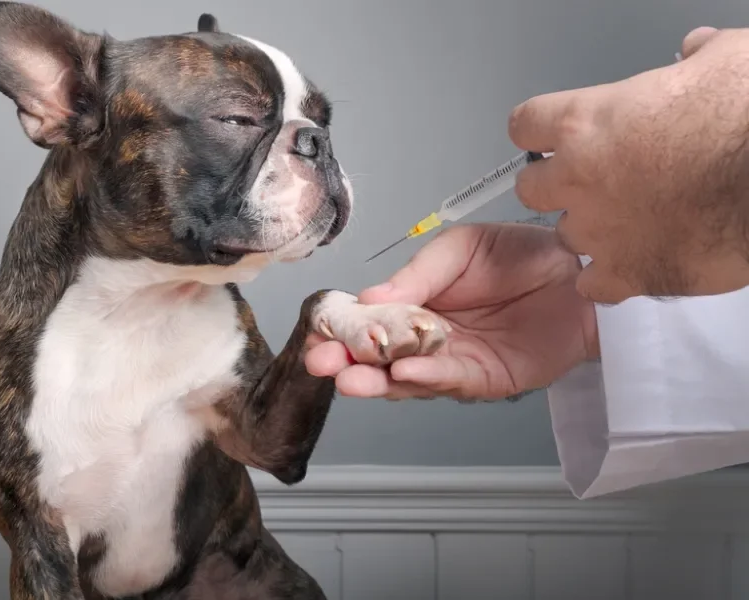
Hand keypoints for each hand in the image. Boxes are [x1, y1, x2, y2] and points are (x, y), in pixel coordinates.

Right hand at [305, 224, 596, 400]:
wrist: (580, 271)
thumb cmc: (523, 254)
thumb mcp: (460, 249)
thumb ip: (417, 275)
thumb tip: (368, 296)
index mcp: (414, 303)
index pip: (368, 321)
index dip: (341, 328)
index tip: (316, 332)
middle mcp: (427, 339)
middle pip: (379, 357)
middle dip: (347, 362)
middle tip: (321, 362)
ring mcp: (454, 363)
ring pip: (406, 379)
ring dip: (377, 380)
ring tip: (350, 377)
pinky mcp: (486, 380)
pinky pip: (450, 381)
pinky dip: (425, 379)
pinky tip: (402, 372)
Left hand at [510, 26, 748, 303]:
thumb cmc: (746, 122)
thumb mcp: (722, 62)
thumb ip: (693, 59)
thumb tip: (695, 52)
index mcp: (586, 124)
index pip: (525, 125)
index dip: (538, 130)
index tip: (550, 135)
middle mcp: (579, 180)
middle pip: (531, 189)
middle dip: (554, 186)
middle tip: (590, 180)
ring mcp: (599, 232)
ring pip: (565, 237)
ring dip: (588, 229)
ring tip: (627, 220)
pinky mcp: (628, 273)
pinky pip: (593, 285)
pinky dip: (607, 278)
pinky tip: (631, 263)